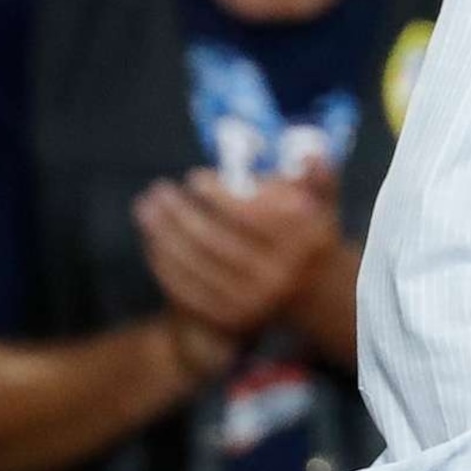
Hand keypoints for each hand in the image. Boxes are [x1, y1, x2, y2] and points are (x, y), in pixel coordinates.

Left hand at [133, 161, 343, 339]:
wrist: (314, 293)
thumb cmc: (309, 235)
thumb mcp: (324, 205)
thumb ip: (318, 177)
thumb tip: (309, 153)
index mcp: (304, 244)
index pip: (251, 215)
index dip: (217, 195)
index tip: (194, 177)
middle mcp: (280, 275)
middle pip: (216, 240)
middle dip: (180, 213)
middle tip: (159, 190)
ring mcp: (254, 300)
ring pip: (196, 264)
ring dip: (163, 234)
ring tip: (146, 208)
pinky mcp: (232, 317)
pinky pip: (189, 289)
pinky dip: (166, 263)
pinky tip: (154, 240)